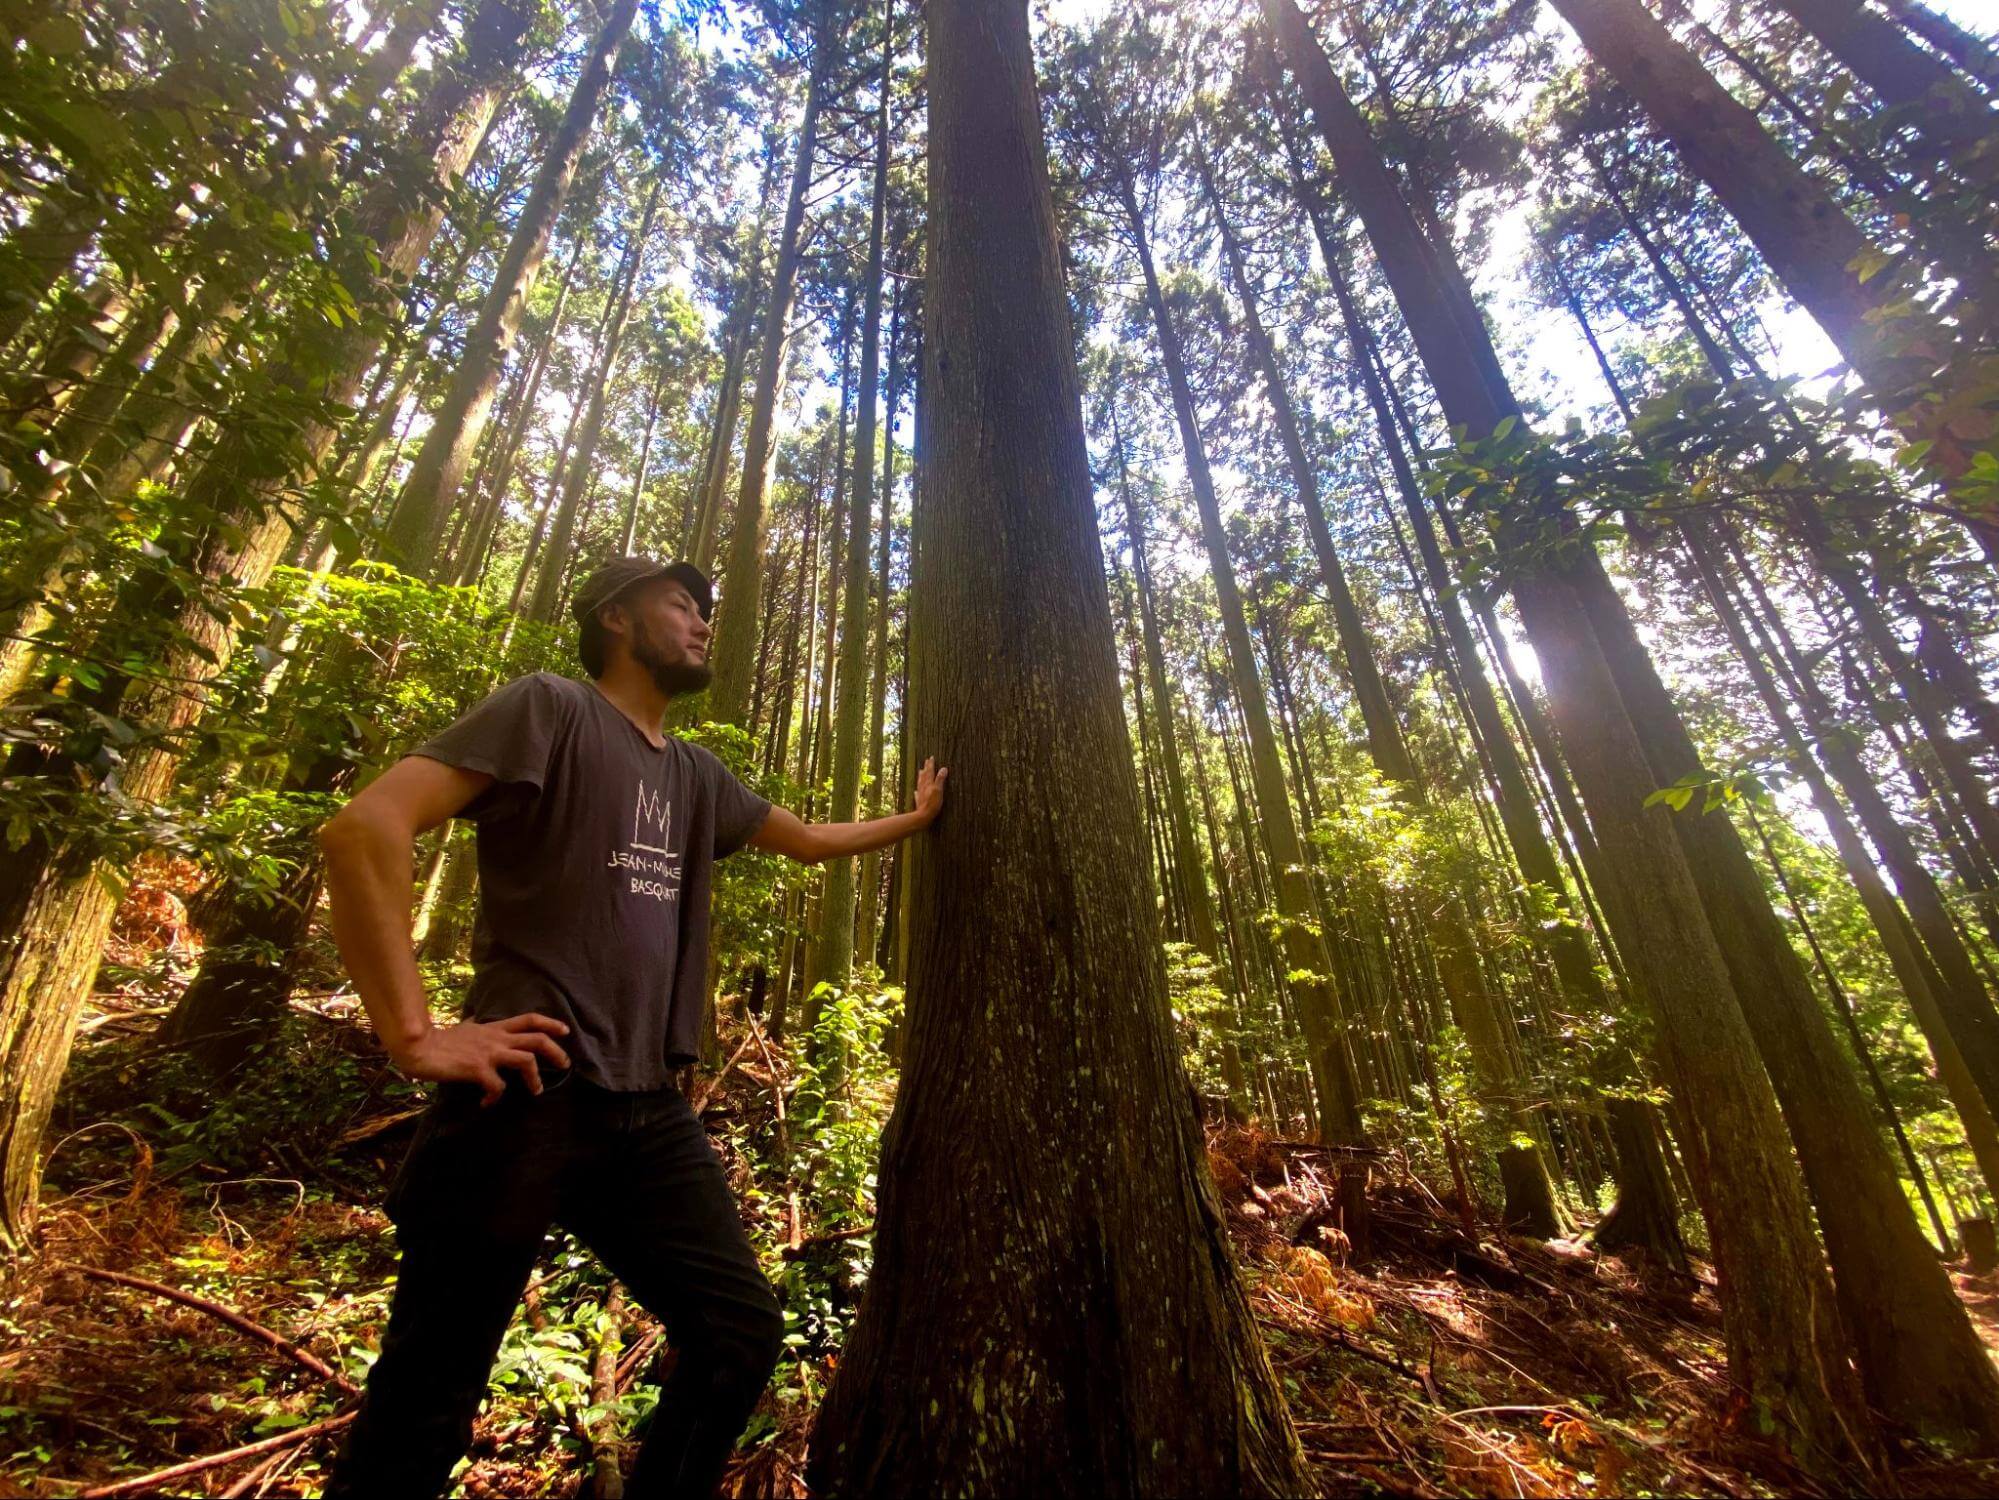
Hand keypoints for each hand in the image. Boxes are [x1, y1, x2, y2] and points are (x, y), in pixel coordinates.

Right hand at [391, 1013, 571, 1105]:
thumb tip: (474, 1019)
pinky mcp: (478, 1069)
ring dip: (534, 1078)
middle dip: (556, 1052)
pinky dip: (496, 1096)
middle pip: (537, 1039)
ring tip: (535, 1090)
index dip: (551, 1024)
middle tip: (564, 1065)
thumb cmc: (439, 1040)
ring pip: (527, 1060)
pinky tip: (487, 1102)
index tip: (565, 1031)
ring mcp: (489, 1053)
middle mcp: (497, 1039)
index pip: (530, 1020)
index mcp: (495, 1028)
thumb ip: (474, 1025)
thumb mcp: (463, 1027)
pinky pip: (498, 1086)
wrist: (418, 1046)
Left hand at [911, 755, 948, 823]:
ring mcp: (920, 794)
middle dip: (926, 768)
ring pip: (920, 782)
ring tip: (920, 772)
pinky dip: (918, 790)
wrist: (923, 816)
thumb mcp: (939, 790)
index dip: (930, 765)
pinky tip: (916, 791)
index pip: (930, 771)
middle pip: (924, 775)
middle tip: (926, 762)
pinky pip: (918, 793)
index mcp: (929, 784)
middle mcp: (923, 787)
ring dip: (921, 776)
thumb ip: (940, 779)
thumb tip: (943, 768)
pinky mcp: (919, 801)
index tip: (931, 757)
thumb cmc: (932, 804)